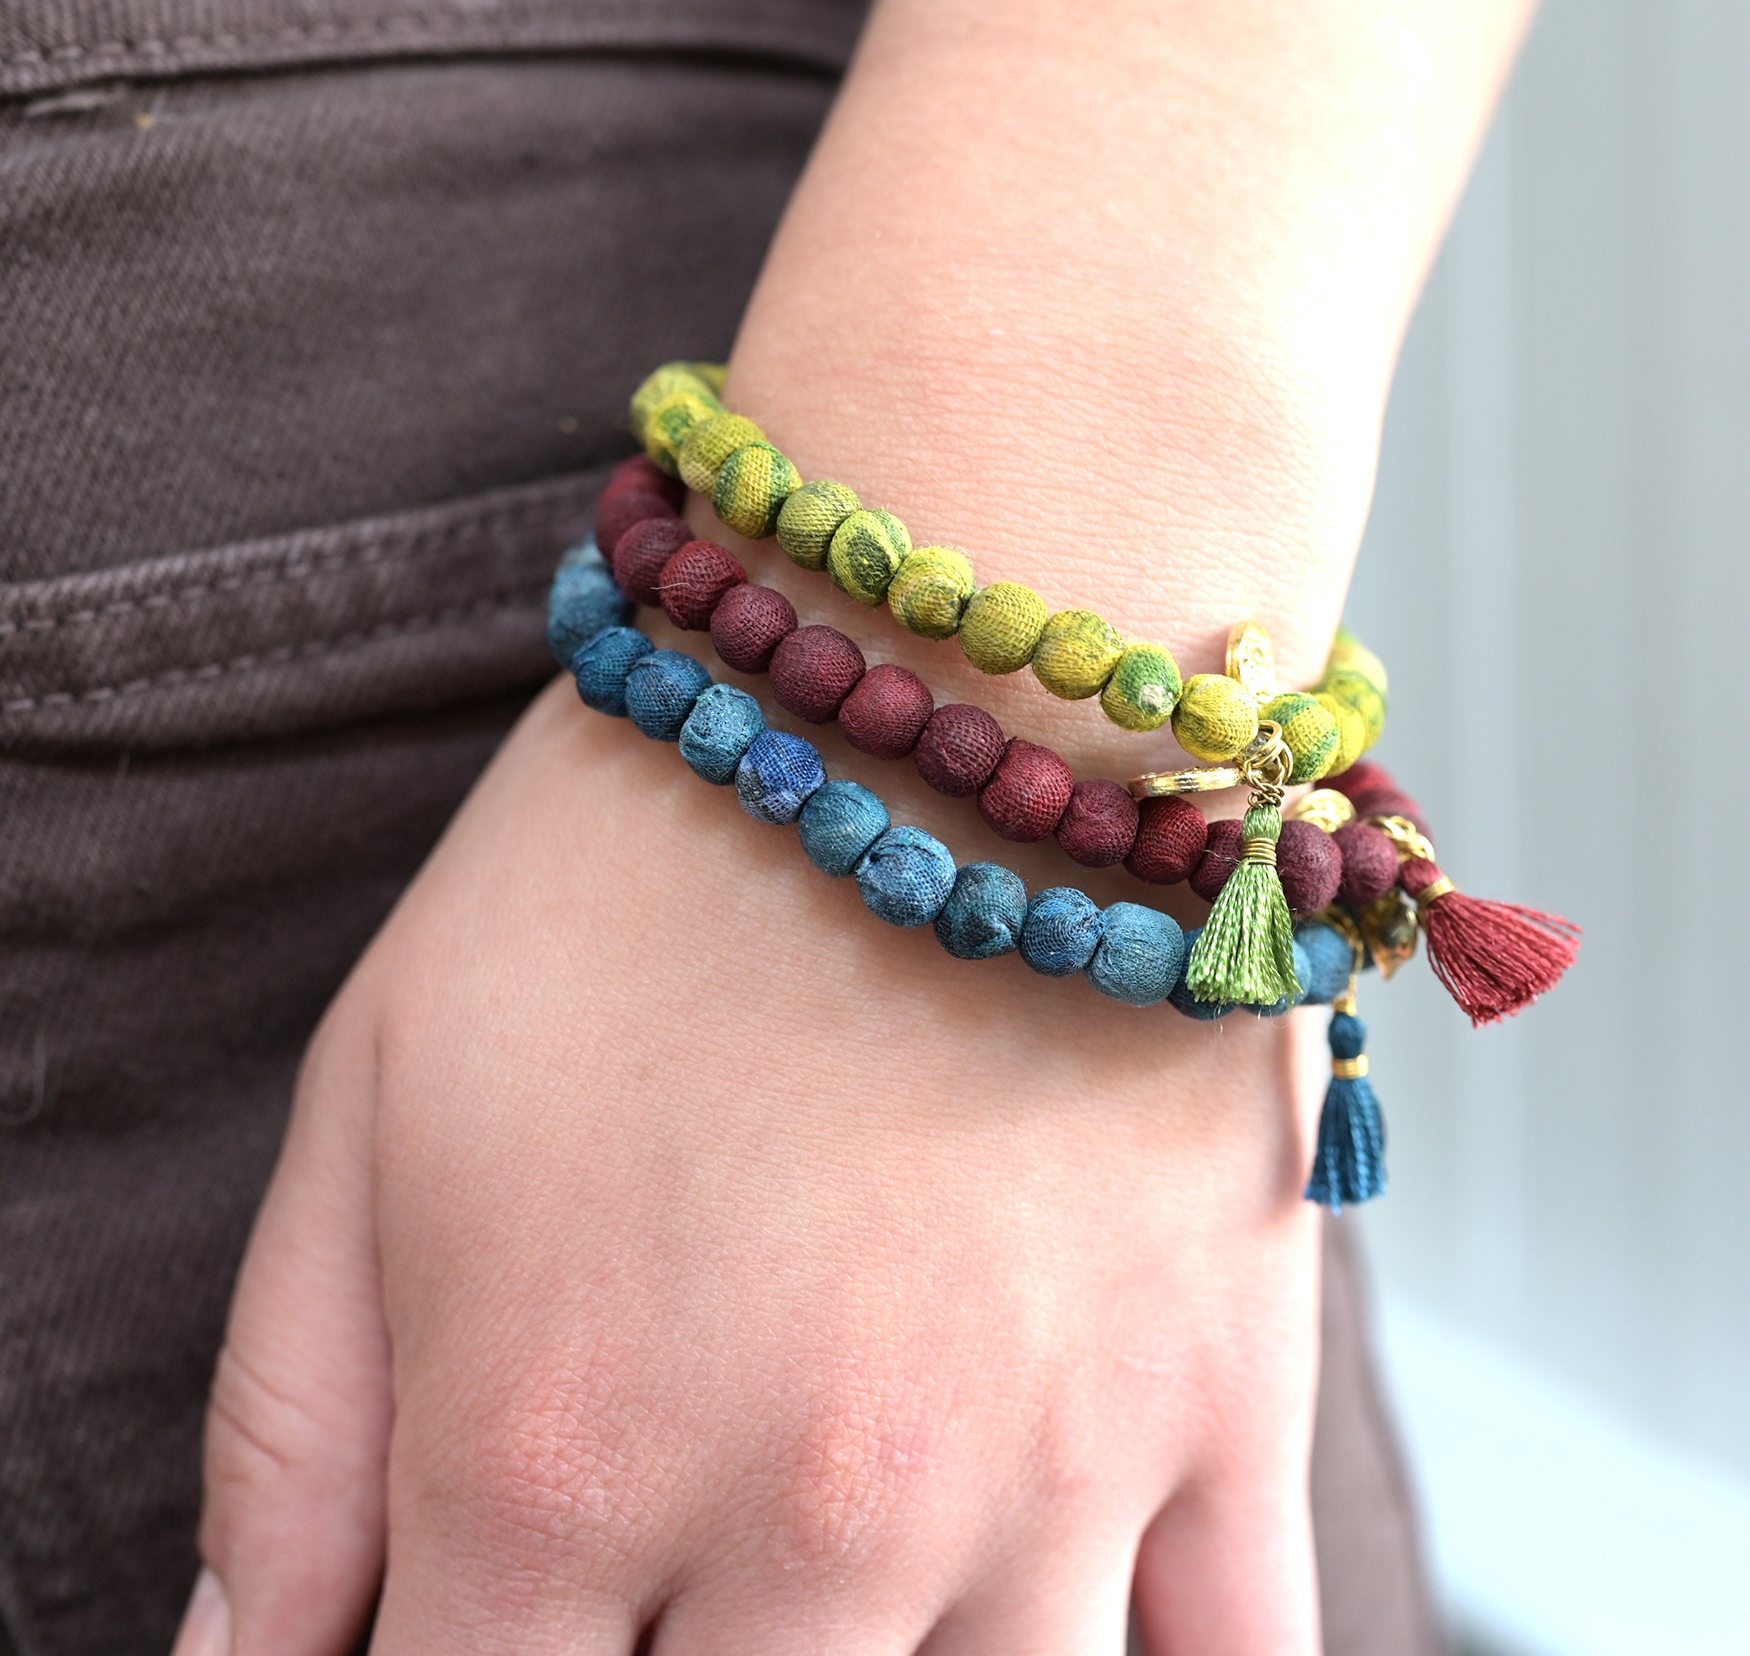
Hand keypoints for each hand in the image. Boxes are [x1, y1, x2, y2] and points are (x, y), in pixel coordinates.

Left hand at [183, 674, 1325, 1654]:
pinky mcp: (1226, 1397)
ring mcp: (1045, 1474)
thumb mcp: (375, 1098)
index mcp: (552, 1457)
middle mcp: (806, 1518)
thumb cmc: (634, 859)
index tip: (506, 1616)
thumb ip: (288, 1428)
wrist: (935, 670)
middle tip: (677, 1572)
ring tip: (848, 1567)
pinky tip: (1080, 1627)